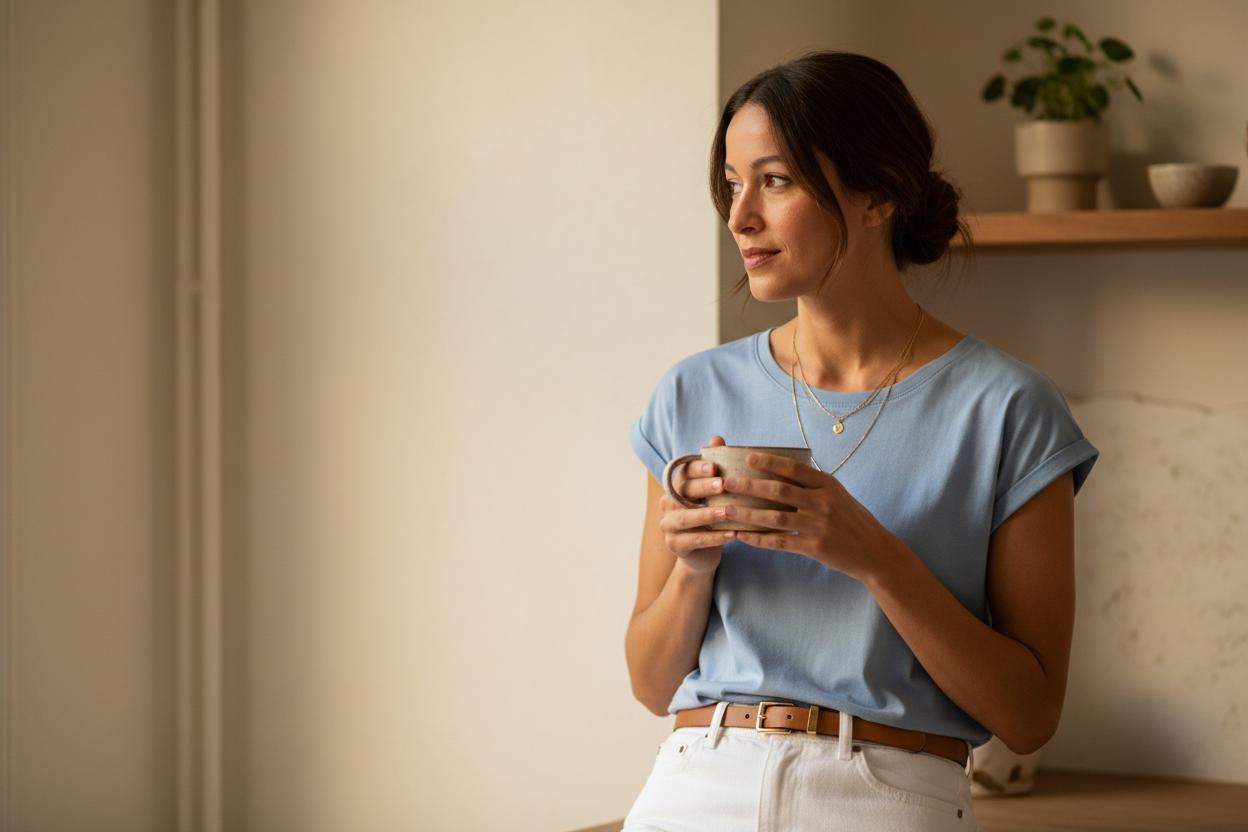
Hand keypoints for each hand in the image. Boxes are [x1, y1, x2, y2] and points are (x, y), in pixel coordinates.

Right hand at [659, 435, 736, 573]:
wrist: (703, 554)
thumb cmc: (711, 517)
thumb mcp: (715, 493)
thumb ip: (714, 468)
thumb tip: (717, 438)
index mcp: (677, 487)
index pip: (683, 473)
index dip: (697, 468)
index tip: (715, 466)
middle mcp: (668, 503)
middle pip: (683, 493)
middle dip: (704, 488)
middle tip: (724, 485)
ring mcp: (668, 525)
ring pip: (686, 518)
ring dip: (707, 514)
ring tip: (728, 512)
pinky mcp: (675, 545)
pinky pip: (694, 540)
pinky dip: (714, 538)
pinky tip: (733, 534)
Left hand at [721, 451, 894, 582]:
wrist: (875, 551)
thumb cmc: (852, 520)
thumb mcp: (838, 495)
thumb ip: (813, 484)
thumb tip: (782, 469)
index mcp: (828, 485)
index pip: (794, 469)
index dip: (769, 462)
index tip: (747, 457)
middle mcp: (823, 502)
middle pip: (779, 491)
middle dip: (749, 485)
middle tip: (726, 482)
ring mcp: (818, 525)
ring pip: (775, 517)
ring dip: (748, 513)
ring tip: (726, 509)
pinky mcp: (815, 547)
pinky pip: (781, 542)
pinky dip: (759, 539)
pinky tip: (741, 536)